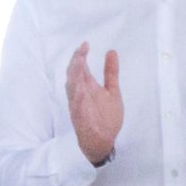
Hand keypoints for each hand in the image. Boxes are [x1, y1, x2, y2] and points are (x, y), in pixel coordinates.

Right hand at [65, 43, 123, 166]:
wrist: (104, 142)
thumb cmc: (106, 118)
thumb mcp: (113, 92)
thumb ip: (111, 73)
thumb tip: (112, 51)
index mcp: (87, 87)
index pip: (81, 68)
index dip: (81, 56)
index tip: (85, 44)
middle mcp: (80, 94)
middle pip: (73, 75)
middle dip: (76, 62)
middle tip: (81, 50)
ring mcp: (78, 105)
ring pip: (72, 88)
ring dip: (74, 75)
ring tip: (78, 62)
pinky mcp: (79, 117)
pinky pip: (76, 106)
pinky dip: (77, 97)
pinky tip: (79, 88)